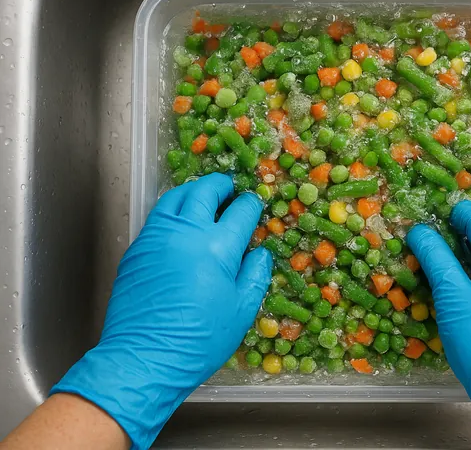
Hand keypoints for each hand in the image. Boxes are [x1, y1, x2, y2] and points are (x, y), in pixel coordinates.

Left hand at [51, 173, 272, 448]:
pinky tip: (181, 222)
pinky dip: (174, 209)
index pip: (240, 210)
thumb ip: (255, 274)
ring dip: (194, 191)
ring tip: (204, 198)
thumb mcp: (242, 310)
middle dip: (221, 186)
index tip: (254, 205)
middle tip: (230, 189)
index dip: (251, 204)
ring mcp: (157, 236)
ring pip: (176, 197)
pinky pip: (158, 216)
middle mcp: (186, 231)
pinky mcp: (138, 248)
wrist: (144, 357)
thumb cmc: (201, 338)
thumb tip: (260, 251)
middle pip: (205, 191)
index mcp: (218, 246)